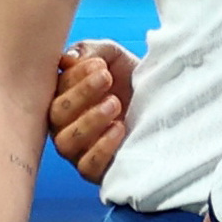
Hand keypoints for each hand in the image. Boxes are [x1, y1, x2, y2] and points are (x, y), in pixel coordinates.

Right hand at [46, 38, 133, 185]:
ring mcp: (79, 150)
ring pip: (66, 142)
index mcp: (62, 99)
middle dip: (81, 94)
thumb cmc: (132, 79)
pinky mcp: (97, 170)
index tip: (100, 65)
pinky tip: (119, 128)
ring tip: (115, 103)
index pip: (54, 91)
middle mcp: (65, 126)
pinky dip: (100, 148)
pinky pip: (87, 166)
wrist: (167, 103)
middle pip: (57, 115)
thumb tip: (67, 59)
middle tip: (106, 78)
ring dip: (89, 121)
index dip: (74, 77)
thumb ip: (89, 52)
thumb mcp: (112, 57)